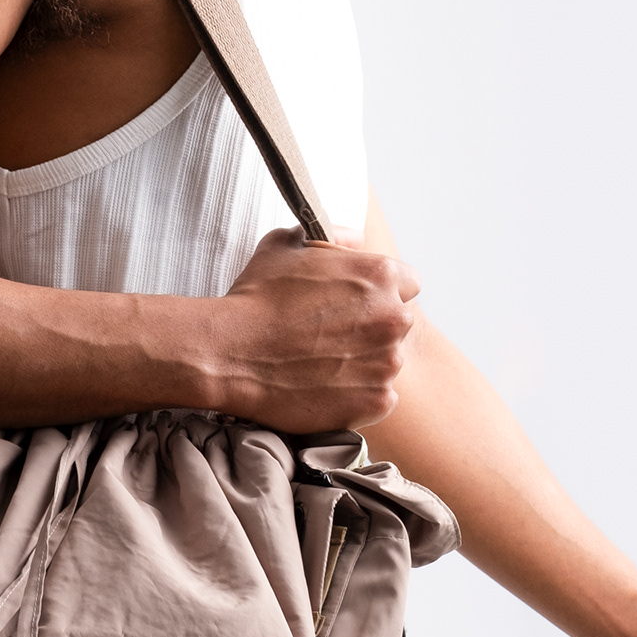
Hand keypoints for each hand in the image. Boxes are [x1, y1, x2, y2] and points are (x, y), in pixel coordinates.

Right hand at [215, 228, 418, 431]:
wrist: (229, 353)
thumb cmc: (254, 298)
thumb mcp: (286, 244)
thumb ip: (332, 235)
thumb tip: (356, 238)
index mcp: (380, 275)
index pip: (407, 283)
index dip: (379, 293)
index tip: (356, 304)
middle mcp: (393, 317)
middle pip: (398, 323)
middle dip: (372, 328)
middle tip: (331, 337)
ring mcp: (387, 362)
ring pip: (387, 362)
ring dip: (364, 363)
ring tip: (321, 364)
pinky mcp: (375, 401)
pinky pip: (378, 398)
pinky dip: (357, 396)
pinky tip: (324, 387)